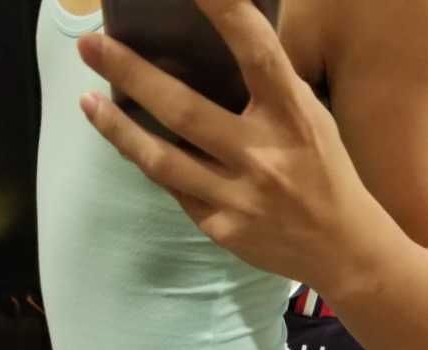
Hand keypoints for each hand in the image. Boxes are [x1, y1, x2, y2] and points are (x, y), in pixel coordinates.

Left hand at [78, 0, 371, 294]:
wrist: (342, 248)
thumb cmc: (323, 170)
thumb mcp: (309, 117)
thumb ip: (268, 88)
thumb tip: (211, 48)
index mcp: (293, 115)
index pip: (255, 51)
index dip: (223, 10)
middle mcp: (262, 155)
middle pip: (183, 109)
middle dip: (130, 72)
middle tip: (90, 44)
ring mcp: (238, 196)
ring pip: (161, 160)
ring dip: (117, 128)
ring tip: (86, 101)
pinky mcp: (221, 228)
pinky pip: (174, 189)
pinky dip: (148, 162)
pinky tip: (126, 141)